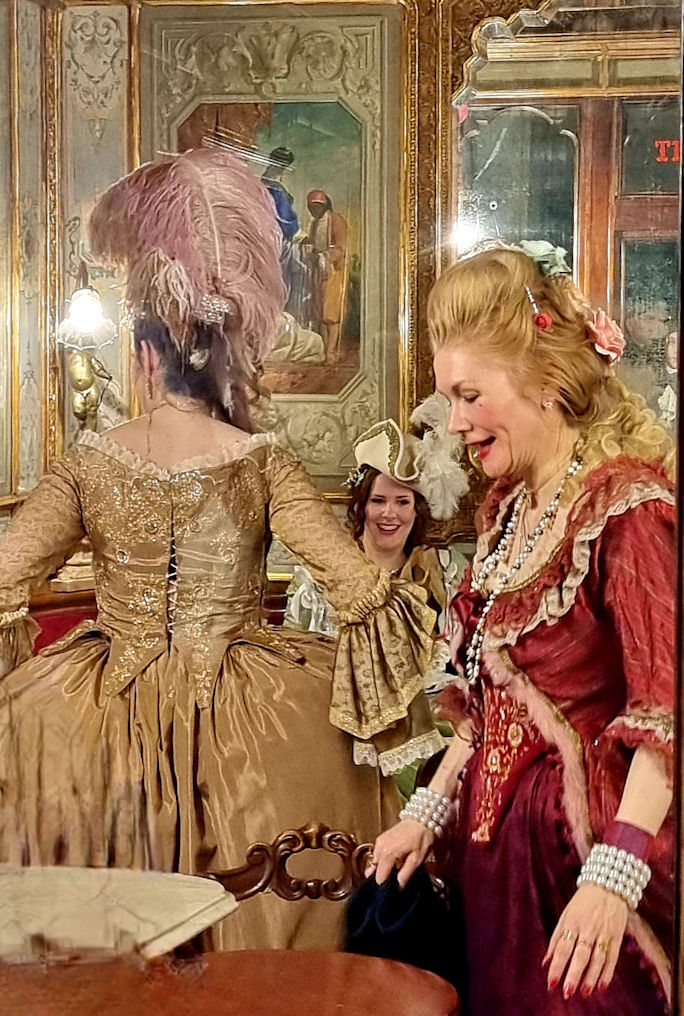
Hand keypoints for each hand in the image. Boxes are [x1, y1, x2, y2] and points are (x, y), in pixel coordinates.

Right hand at [366, 819, 433, 887]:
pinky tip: (390, 864)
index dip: (385, 886)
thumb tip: (399, 886)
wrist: (421, 818)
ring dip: (380, 870)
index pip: (380, 877)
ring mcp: (379, 842)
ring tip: (392, 874)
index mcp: (388, 854)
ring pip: (374, 863)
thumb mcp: (418, 858)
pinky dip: (381, 862)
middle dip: (382, 878)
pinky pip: (376, 855)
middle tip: (393, 884)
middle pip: (374, 870)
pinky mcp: (381, 839)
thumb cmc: (421, 837)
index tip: (391, 892)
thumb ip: (406, 874)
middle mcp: (380, 848)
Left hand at [544, 883, 627, 998]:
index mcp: (572, 922)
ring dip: (590, 977)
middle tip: (567, 991)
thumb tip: (545, 961)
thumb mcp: (566, 915)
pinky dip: (607, 973)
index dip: (557, 965)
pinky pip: (612, 957)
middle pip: (580, 954)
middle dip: (573, 974)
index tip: (551, 982)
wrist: (608, 884)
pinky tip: (602, 986)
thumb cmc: (583, 902)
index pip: (563, 947)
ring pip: (597, 958)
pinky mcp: (616, 936)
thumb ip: (556, 938)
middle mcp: (588, 928)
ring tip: (583, 992)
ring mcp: (603, 933)